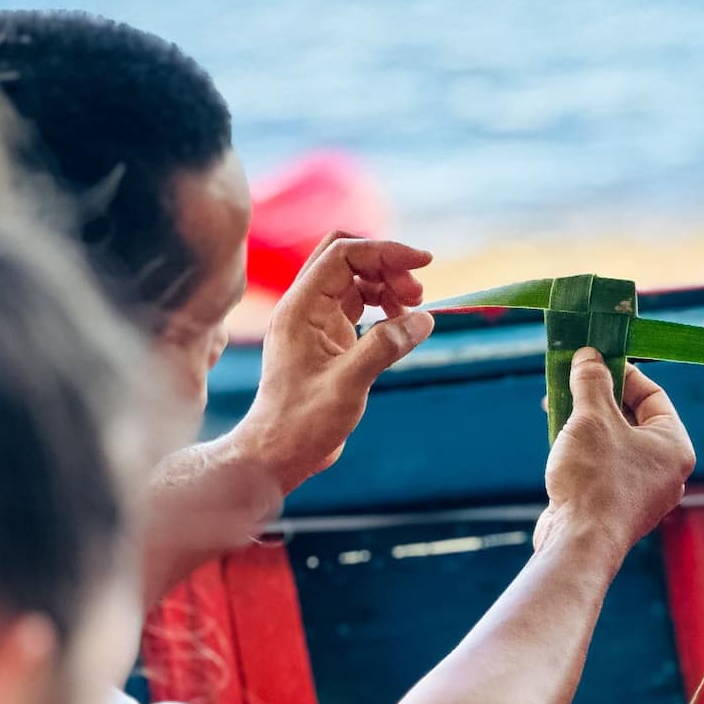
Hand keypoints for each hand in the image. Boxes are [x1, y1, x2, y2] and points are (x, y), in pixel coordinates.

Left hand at [230, 231, 434, 492]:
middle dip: (387, 266)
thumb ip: (385, 347)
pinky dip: (382, 307)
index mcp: (300, 308)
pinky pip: (358, 307)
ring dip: (387, 286)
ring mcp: (315, 322)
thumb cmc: (303, 421)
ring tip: (413, 311)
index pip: (343, 254)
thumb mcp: (348, 384)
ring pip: (355, 281)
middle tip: (418, 295)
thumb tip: (424, 318)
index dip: (385, 251)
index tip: (424, 263)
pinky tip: (399, 327)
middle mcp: (304, 307)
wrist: (279, 452)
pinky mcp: (327, 340)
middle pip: (348, 259)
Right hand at [534, 351, 694, 565]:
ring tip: (557, 407)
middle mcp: (665, 471)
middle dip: (599, 398)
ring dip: (587, 422)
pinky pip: (604, 467)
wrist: (580, 544)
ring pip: (615, 444)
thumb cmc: (595, 479)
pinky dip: (585, 450)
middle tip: (570, 381)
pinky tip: (559, 442)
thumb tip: (588, 355)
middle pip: (633, 419)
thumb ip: (591, 382)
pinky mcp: (616, 508)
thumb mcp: (591, 418)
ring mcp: (642, 493)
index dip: (624, 373)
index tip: (595, 360)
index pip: (654, 396)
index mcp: (675, 447)